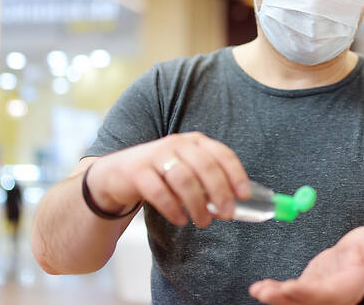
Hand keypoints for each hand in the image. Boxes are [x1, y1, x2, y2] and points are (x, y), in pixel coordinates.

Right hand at [85, 132, 251, 227]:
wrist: (118, 174)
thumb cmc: (162, 175)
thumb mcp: (188, 171)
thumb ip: (209, 183)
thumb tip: (234, 205)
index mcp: (195, 142)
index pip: (222, 154)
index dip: (236, 174)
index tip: (244, 195)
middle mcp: (177, 144)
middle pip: (205, 166)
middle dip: (220, 192)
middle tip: (227, 214)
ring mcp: (156, 156)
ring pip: (184, 180)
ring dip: (197, 205)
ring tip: (203, 222)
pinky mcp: (138, 172)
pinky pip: (160, 192)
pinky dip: (173, 209)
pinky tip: (180, 219)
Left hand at [250, 226, 363, 304]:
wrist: (363, 258)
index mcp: (351, 285)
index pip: (330, 294)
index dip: (309, 293)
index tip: (290, 287)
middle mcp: (334, 297)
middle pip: (309, 303)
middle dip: (285, 299)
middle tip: (265, 291)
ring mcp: (320, 296)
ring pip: (297, 303)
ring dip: (276, 299)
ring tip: (258, 290)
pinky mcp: (309, 291)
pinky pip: (291, 296)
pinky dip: (274, 293)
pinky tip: (258, 288)